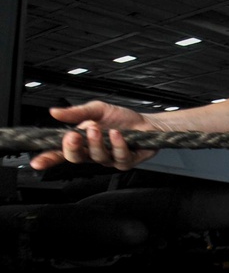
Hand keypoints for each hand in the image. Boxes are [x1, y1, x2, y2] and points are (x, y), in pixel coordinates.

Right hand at [29, 101, 156, 169]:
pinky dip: (117, 144)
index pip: (61, 153)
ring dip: (96, 143)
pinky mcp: (127, 162)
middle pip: (76, 158)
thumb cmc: (120, 119)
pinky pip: (119, 157)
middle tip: (72, 136)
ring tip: (97, 129)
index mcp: (82, 143)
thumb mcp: (96, 110)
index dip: (48, 158)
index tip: (37, 162)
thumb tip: (54, 112)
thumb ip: (76, 112)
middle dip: (72, 148)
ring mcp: (110, 159)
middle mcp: (93, 153)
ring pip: (97, 157)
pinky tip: (116, 134)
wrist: (146, 122)